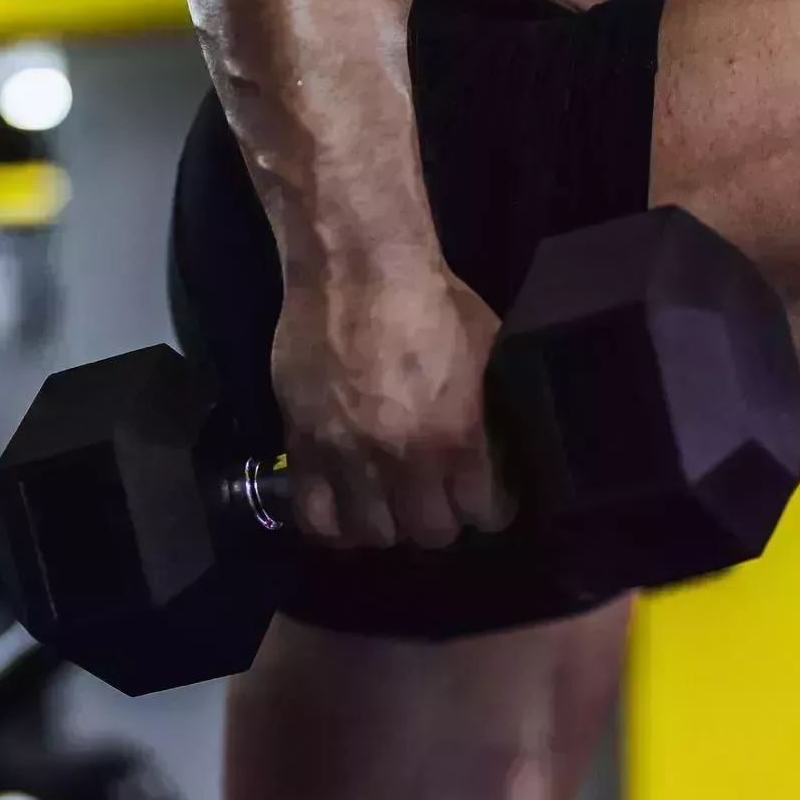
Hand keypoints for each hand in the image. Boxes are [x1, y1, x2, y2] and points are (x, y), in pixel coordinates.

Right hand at [271, 264, 514, 548]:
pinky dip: (332, 524)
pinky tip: (346, 512)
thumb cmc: (431, 298)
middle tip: (438, 503)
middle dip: (439, 522)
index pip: (479, 513)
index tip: (486, 503)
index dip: (488, 511)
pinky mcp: (302, 445)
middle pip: (427, 534)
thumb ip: (487, 407)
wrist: (355, 265)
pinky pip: (313, 514)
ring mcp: (346, 456)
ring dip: (387, 526)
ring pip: (371, 534)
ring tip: (391, 508)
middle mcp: (400, 459)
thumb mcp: (485, 351)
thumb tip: (497, 441)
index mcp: (454, 436)